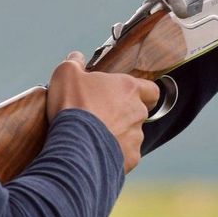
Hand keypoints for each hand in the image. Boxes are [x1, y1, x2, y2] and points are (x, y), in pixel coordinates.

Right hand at [46, 51, 159, 172]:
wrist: (75, 144)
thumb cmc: (73, 105)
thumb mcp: (66, 74)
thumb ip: (74, 62)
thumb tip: (76, 58)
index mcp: (128, 89)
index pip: (151, 89)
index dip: (143, 92)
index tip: (130, 95)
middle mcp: (138, 112)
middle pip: (138, 113)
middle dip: (123, 115)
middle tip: (101, 116)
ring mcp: (136, 137)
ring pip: (132, 135)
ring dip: (117, 135)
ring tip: (94, 137)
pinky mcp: (129, 159)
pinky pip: (124, 155)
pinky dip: (113, 154)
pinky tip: (95, 152)